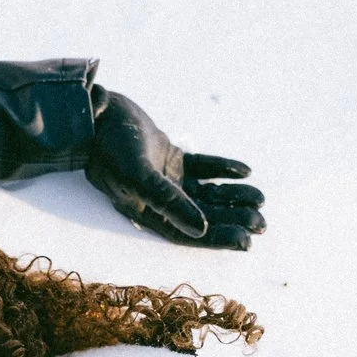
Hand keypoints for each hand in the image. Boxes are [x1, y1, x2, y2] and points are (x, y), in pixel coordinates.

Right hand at [83, 88, 266, 249]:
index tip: (246, 241)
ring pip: (205, 193)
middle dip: (231, 218)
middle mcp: (157, 199)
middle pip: (202, 215)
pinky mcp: (169, 157)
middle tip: (262, 223)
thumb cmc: (110, 148)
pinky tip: (245, 171)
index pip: (188, 233)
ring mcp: (164, 178)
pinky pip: (202, 167)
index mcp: (146, 211)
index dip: (217, 238)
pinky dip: (222, 169)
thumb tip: (200, 228)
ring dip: (232, 196)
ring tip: (260, 199)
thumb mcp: (139, 175)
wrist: (95, 115)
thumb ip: (168, 201)